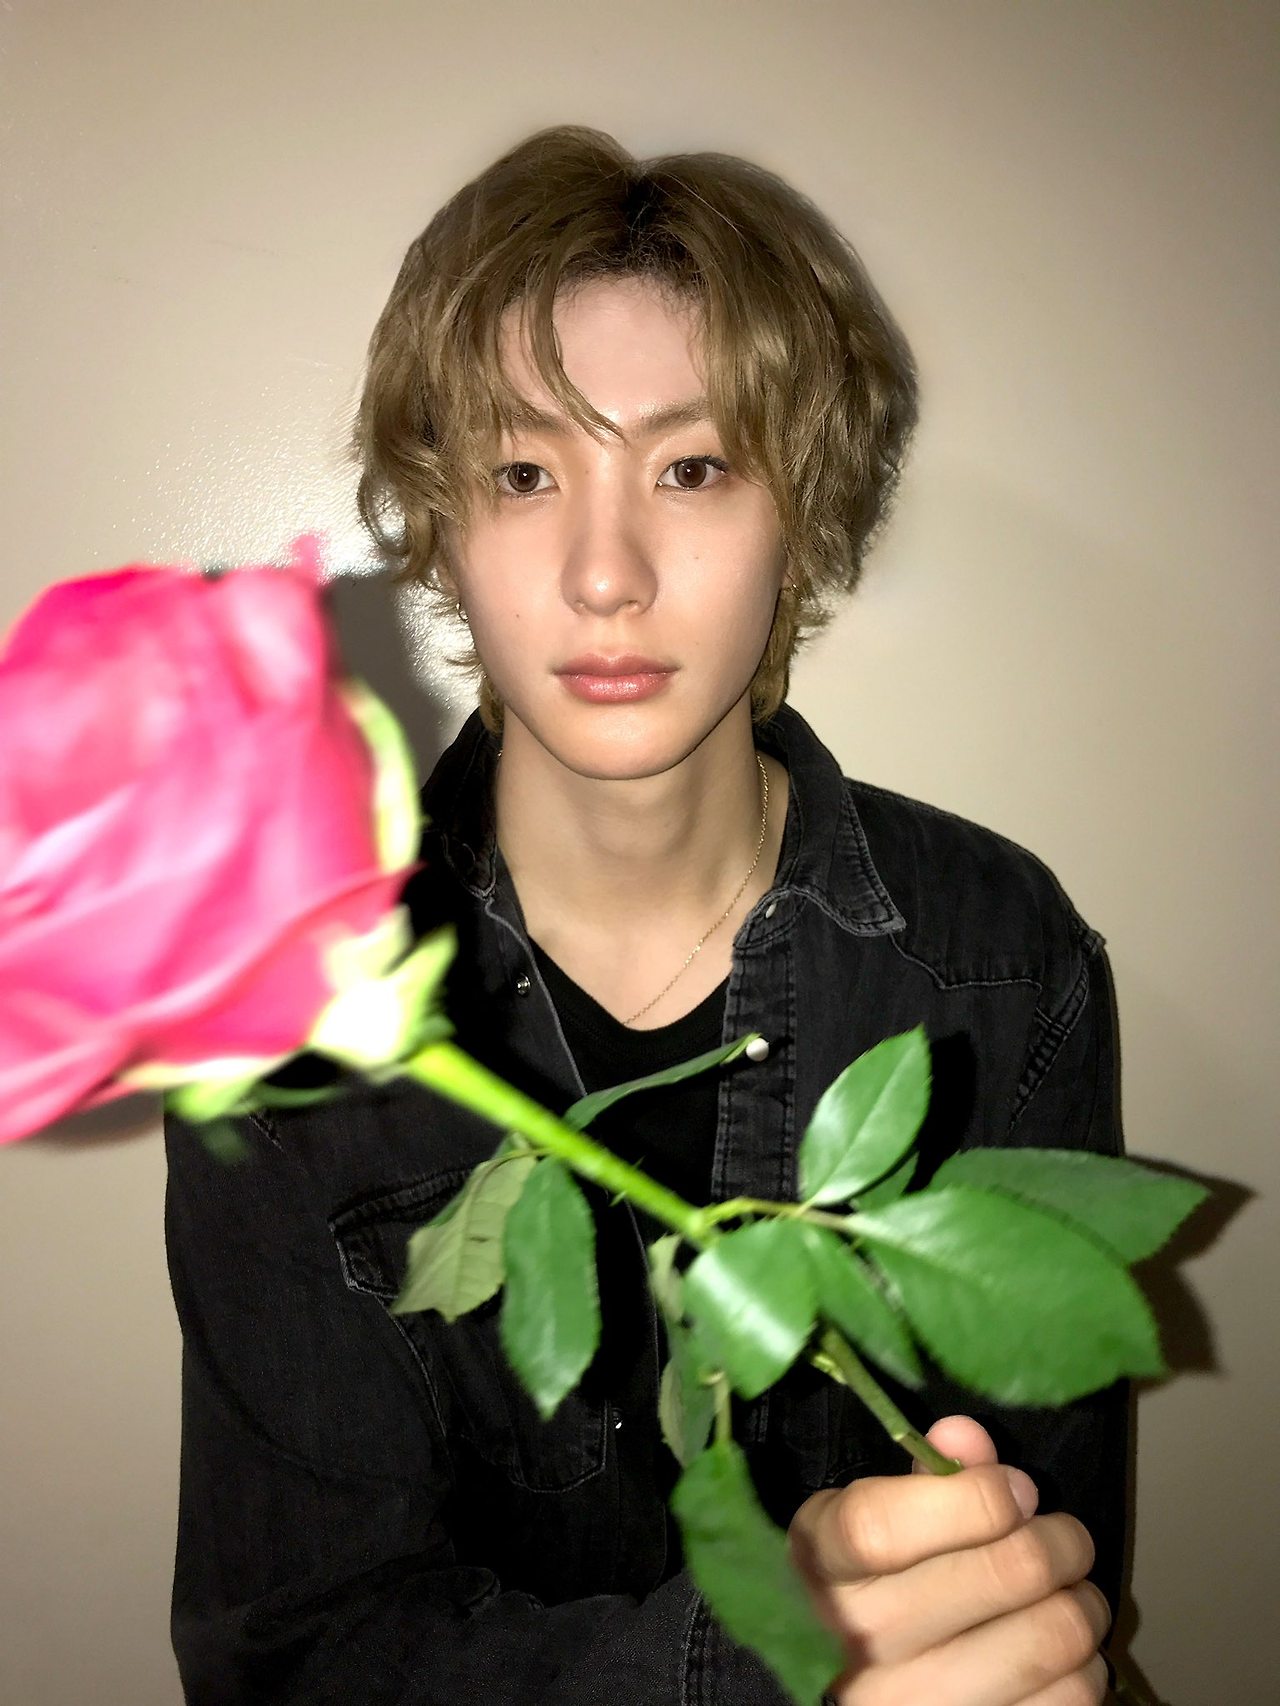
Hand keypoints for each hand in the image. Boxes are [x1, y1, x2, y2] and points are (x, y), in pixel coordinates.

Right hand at [787, 1415, 1110, 1704]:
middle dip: (1059, 1540)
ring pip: (1055, 1634)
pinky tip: (1056, 1654)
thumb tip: (967, 1437)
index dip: (972, 1498)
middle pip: (1004, 1571)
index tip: (1017, 1489)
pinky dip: (1083, 1668)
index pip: (882, 1529)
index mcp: (824, 1564)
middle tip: (1063, 1539)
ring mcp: (915, 1705)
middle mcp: (858, 1642)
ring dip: (1082, 1604)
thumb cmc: (875, 1584)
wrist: (863, 1687)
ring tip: (1069, 1595)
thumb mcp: (877, 1516)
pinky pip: (1072, 1696)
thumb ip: (926, 1473)